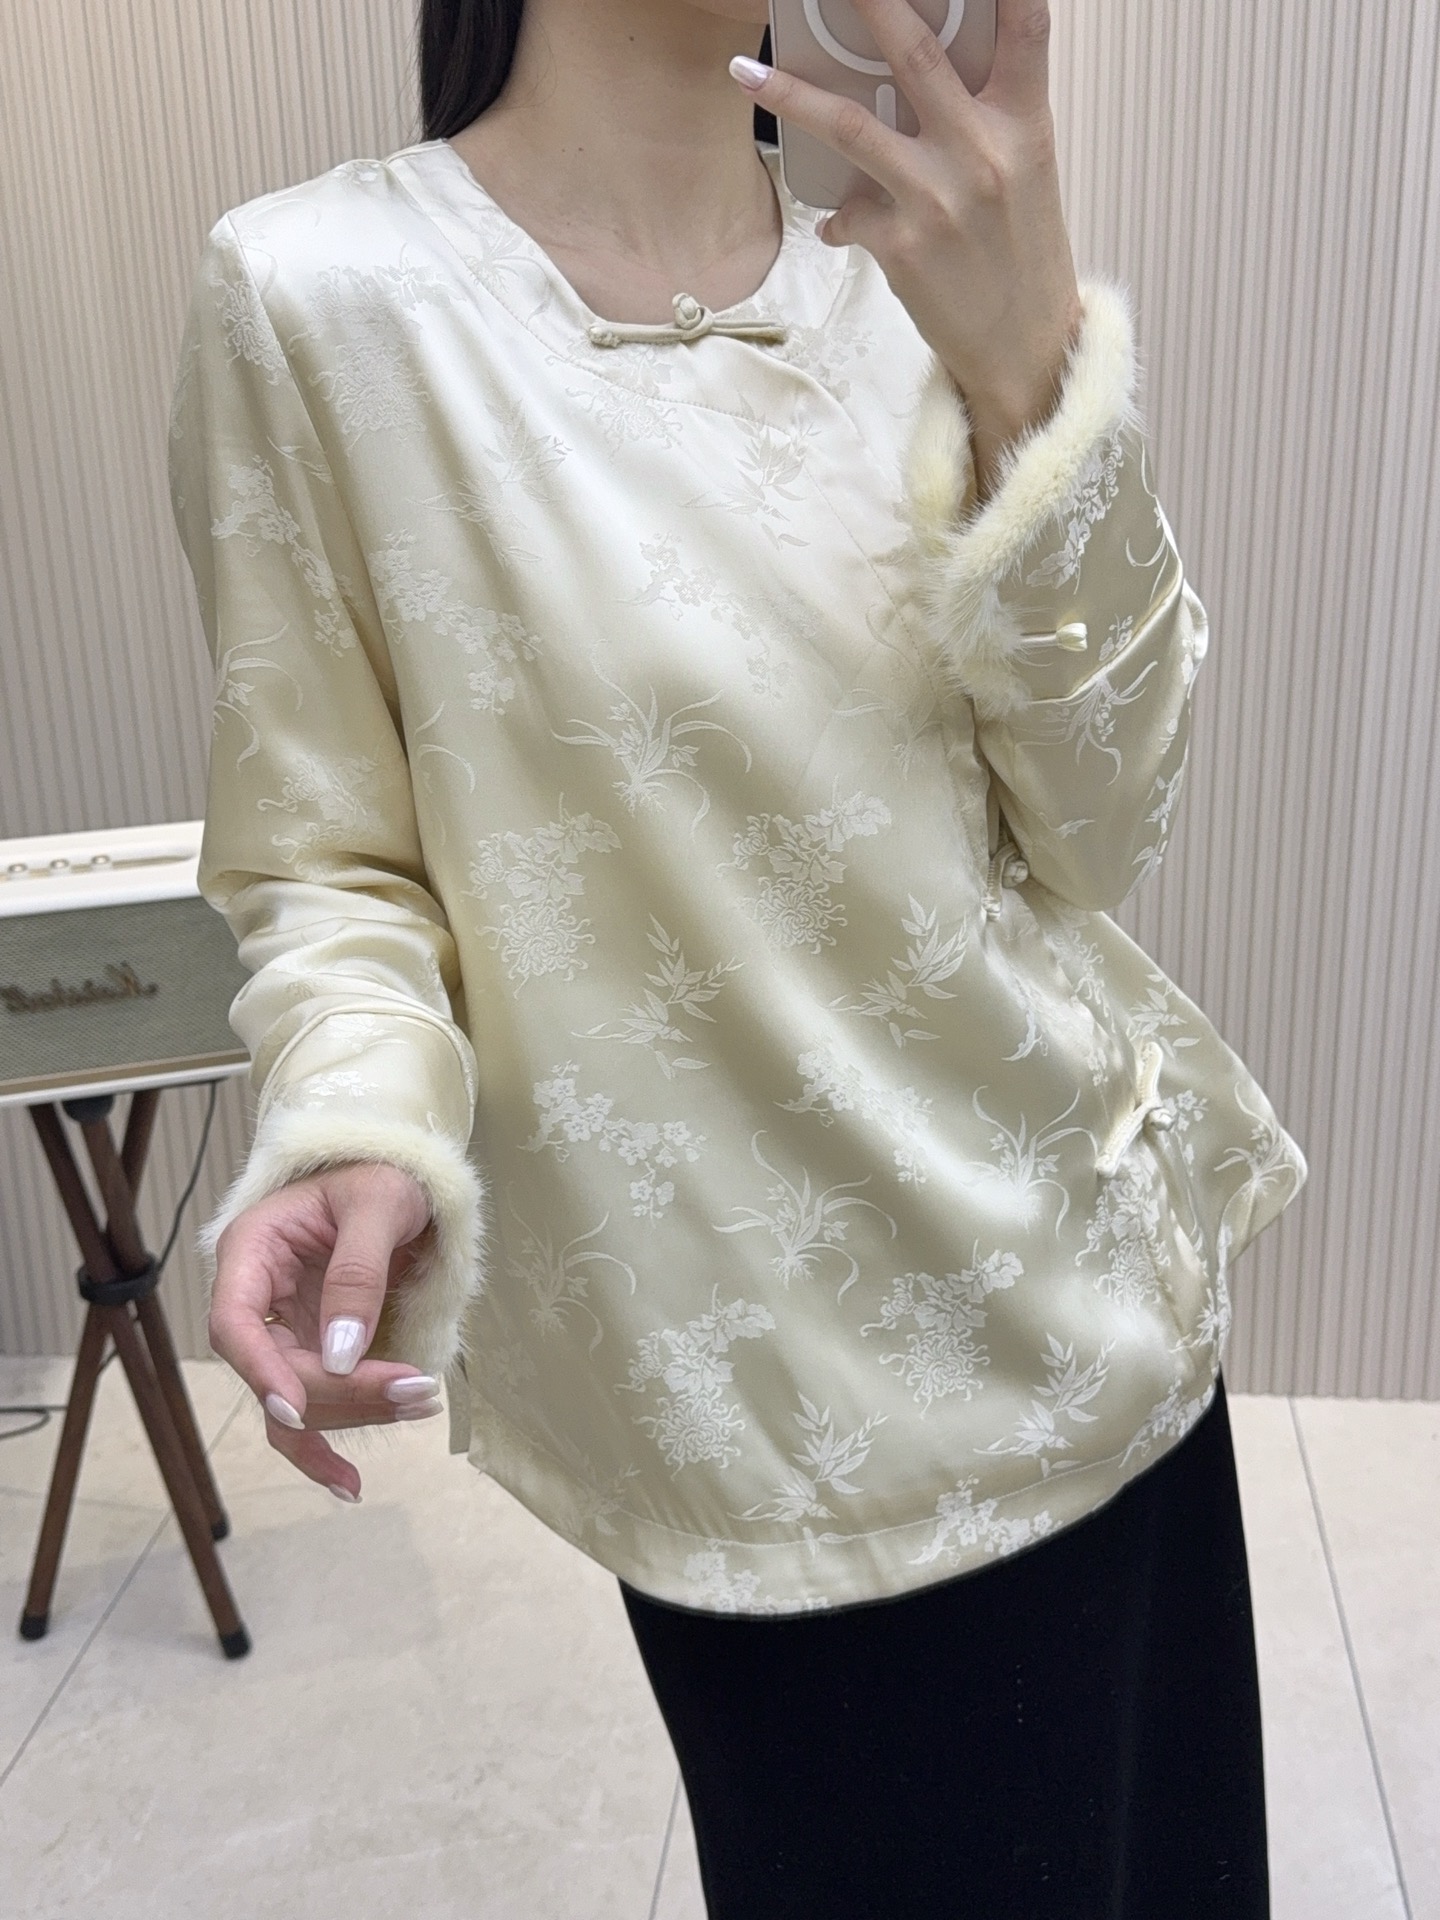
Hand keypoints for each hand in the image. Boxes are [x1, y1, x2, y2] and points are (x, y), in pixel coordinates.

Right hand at [207, 1161, 441, 1500]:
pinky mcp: (313, 1354)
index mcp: (251, 1250)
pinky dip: (331, 1443)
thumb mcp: (379, 1205)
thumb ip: (358, 1274)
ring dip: (352, 1417)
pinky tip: (350, 1483)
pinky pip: (312, 1408)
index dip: (260, 1371)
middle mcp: (257, 1297)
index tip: (297, 1407)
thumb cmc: (384, 1177)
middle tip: (414, 1393)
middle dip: (339, 1394)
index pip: (234, 1323)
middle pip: (274, 1371)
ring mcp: (284, 1331)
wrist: (402, 1181)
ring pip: (295, 1401)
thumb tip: (340, 1353)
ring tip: (422, 1404)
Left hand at [730, 0, 1082, 499]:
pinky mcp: (903, 245)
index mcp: (1026, 125)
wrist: (1024, 348)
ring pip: (850, 125)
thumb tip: (925, 79)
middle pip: (915, 52)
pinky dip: (840, 215)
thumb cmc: (1023, 258)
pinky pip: (848, 211)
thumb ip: (986, 120)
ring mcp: (939, 198)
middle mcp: (983, 152)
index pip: (1027, 27)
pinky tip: (842, 225)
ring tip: (746, 70)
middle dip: (869, 1)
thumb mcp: (1028, 175)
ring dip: (789, 94)